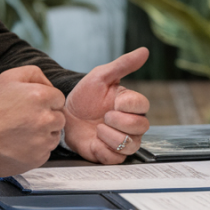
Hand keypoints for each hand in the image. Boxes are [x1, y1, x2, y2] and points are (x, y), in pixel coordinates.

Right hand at [0, 66, 65, 176]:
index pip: (59, 99)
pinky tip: (20, 144)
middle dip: (47, 118)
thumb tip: (49, 84)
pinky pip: (45, 151)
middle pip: (59, 118)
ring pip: (54, 135)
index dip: (46, 102)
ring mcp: (43, 140)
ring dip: (43, 134)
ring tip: (21, 132)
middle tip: (26, 120)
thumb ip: (34, 74)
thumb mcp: (8, 78)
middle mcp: (46, 118)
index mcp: (41, 96)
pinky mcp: (39, 157)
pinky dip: (36, 149)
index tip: (31, 106)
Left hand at [63, 47, 150, 163]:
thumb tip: (144, 50)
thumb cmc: (84, 96)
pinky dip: (103, 149)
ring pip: (131, 145)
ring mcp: (122, 140)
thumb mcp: (101, 76)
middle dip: (119, 121)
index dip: (127, 104)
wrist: (65, 116)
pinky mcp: (111, 155)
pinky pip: (116, 158)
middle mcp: (131, 123)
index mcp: (130, 104)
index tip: (113, 101)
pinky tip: (94, 140)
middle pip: (141, 127)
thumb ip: (123, 64)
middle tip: (103, 116)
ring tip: (97, 128)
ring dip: (111, 136)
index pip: (143, 105)